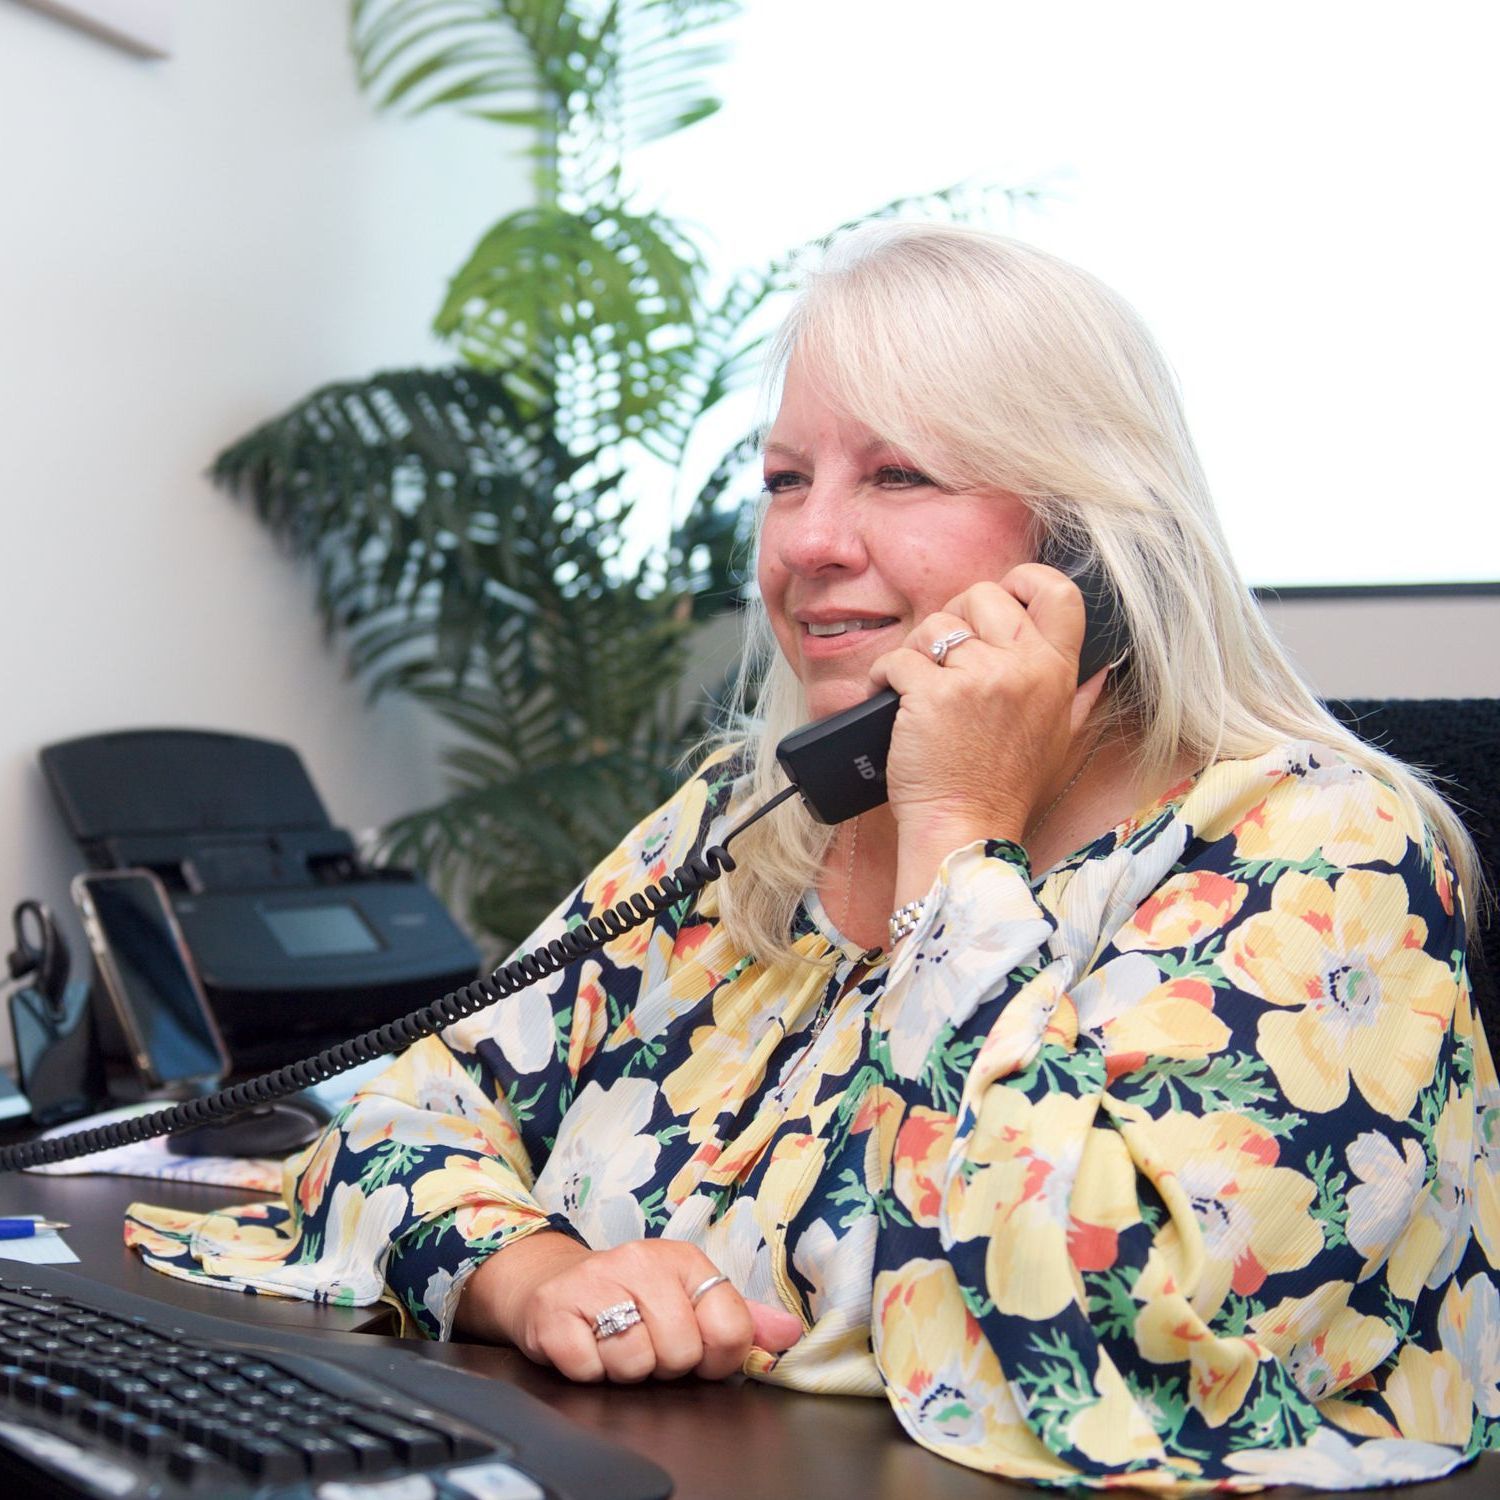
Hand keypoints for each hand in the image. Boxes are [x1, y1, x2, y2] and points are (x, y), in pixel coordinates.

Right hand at [455, 1230, 803, 1382]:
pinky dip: (588, 1371)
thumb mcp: (687, 1296)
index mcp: (683, 1259)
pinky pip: (588, 1368)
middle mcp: (640, 1261)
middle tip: (646, 1342)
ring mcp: (594, 1283)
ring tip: (616, 1343)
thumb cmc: (632, 1297)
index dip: (715, 1356)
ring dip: (625, 1369)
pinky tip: (587, 1346)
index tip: (696, 1348)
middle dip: (665, 1363)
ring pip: (635, 1363)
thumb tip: (789, 1334)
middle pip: (681, 1352)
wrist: (555, 1283)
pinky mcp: (553, 1311)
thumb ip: (741, 1318)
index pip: (729, 1328)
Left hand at [868, 565, 1108, 892]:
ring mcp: (978, 679)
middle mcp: (1023, 667)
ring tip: (917, 687)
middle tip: (945, 658)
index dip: (1023, 580)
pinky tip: (890, 699)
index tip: (1001, 597)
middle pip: (983, 595)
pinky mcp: (931, 694)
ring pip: (934, 626)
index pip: (1057, 591)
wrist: (965, 829)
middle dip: (955, 618)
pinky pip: (896, 657)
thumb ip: (1081, 697)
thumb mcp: (1063, 740)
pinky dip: (883, 677)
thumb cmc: (1005, 788)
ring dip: (916, 651)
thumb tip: (1104, 665)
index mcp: (1057, 672)